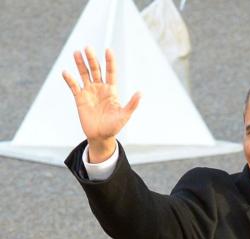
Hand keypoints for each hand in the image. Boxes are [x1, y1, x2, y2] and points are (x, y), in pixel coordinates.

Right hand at [61, 48, 140, 162]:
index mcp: (111, 90)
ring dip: (80, 64)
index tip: (108, 50)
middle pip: (96, 70)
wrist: (101, 136)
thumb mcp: (124, 115)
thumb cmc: (114, 126)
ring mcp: (89, 91)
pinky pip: (74, 86)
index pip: (110, 72)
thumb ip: (132, 104)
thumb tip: (140, 93)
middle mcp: (100, 88)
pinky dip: (70, 79)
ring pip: (84, 74)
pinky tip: (66, 72)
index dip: (109, 61)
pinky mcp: (80, 98)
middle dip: (92, 59)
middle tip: (88, 48)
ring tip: (76, 53)